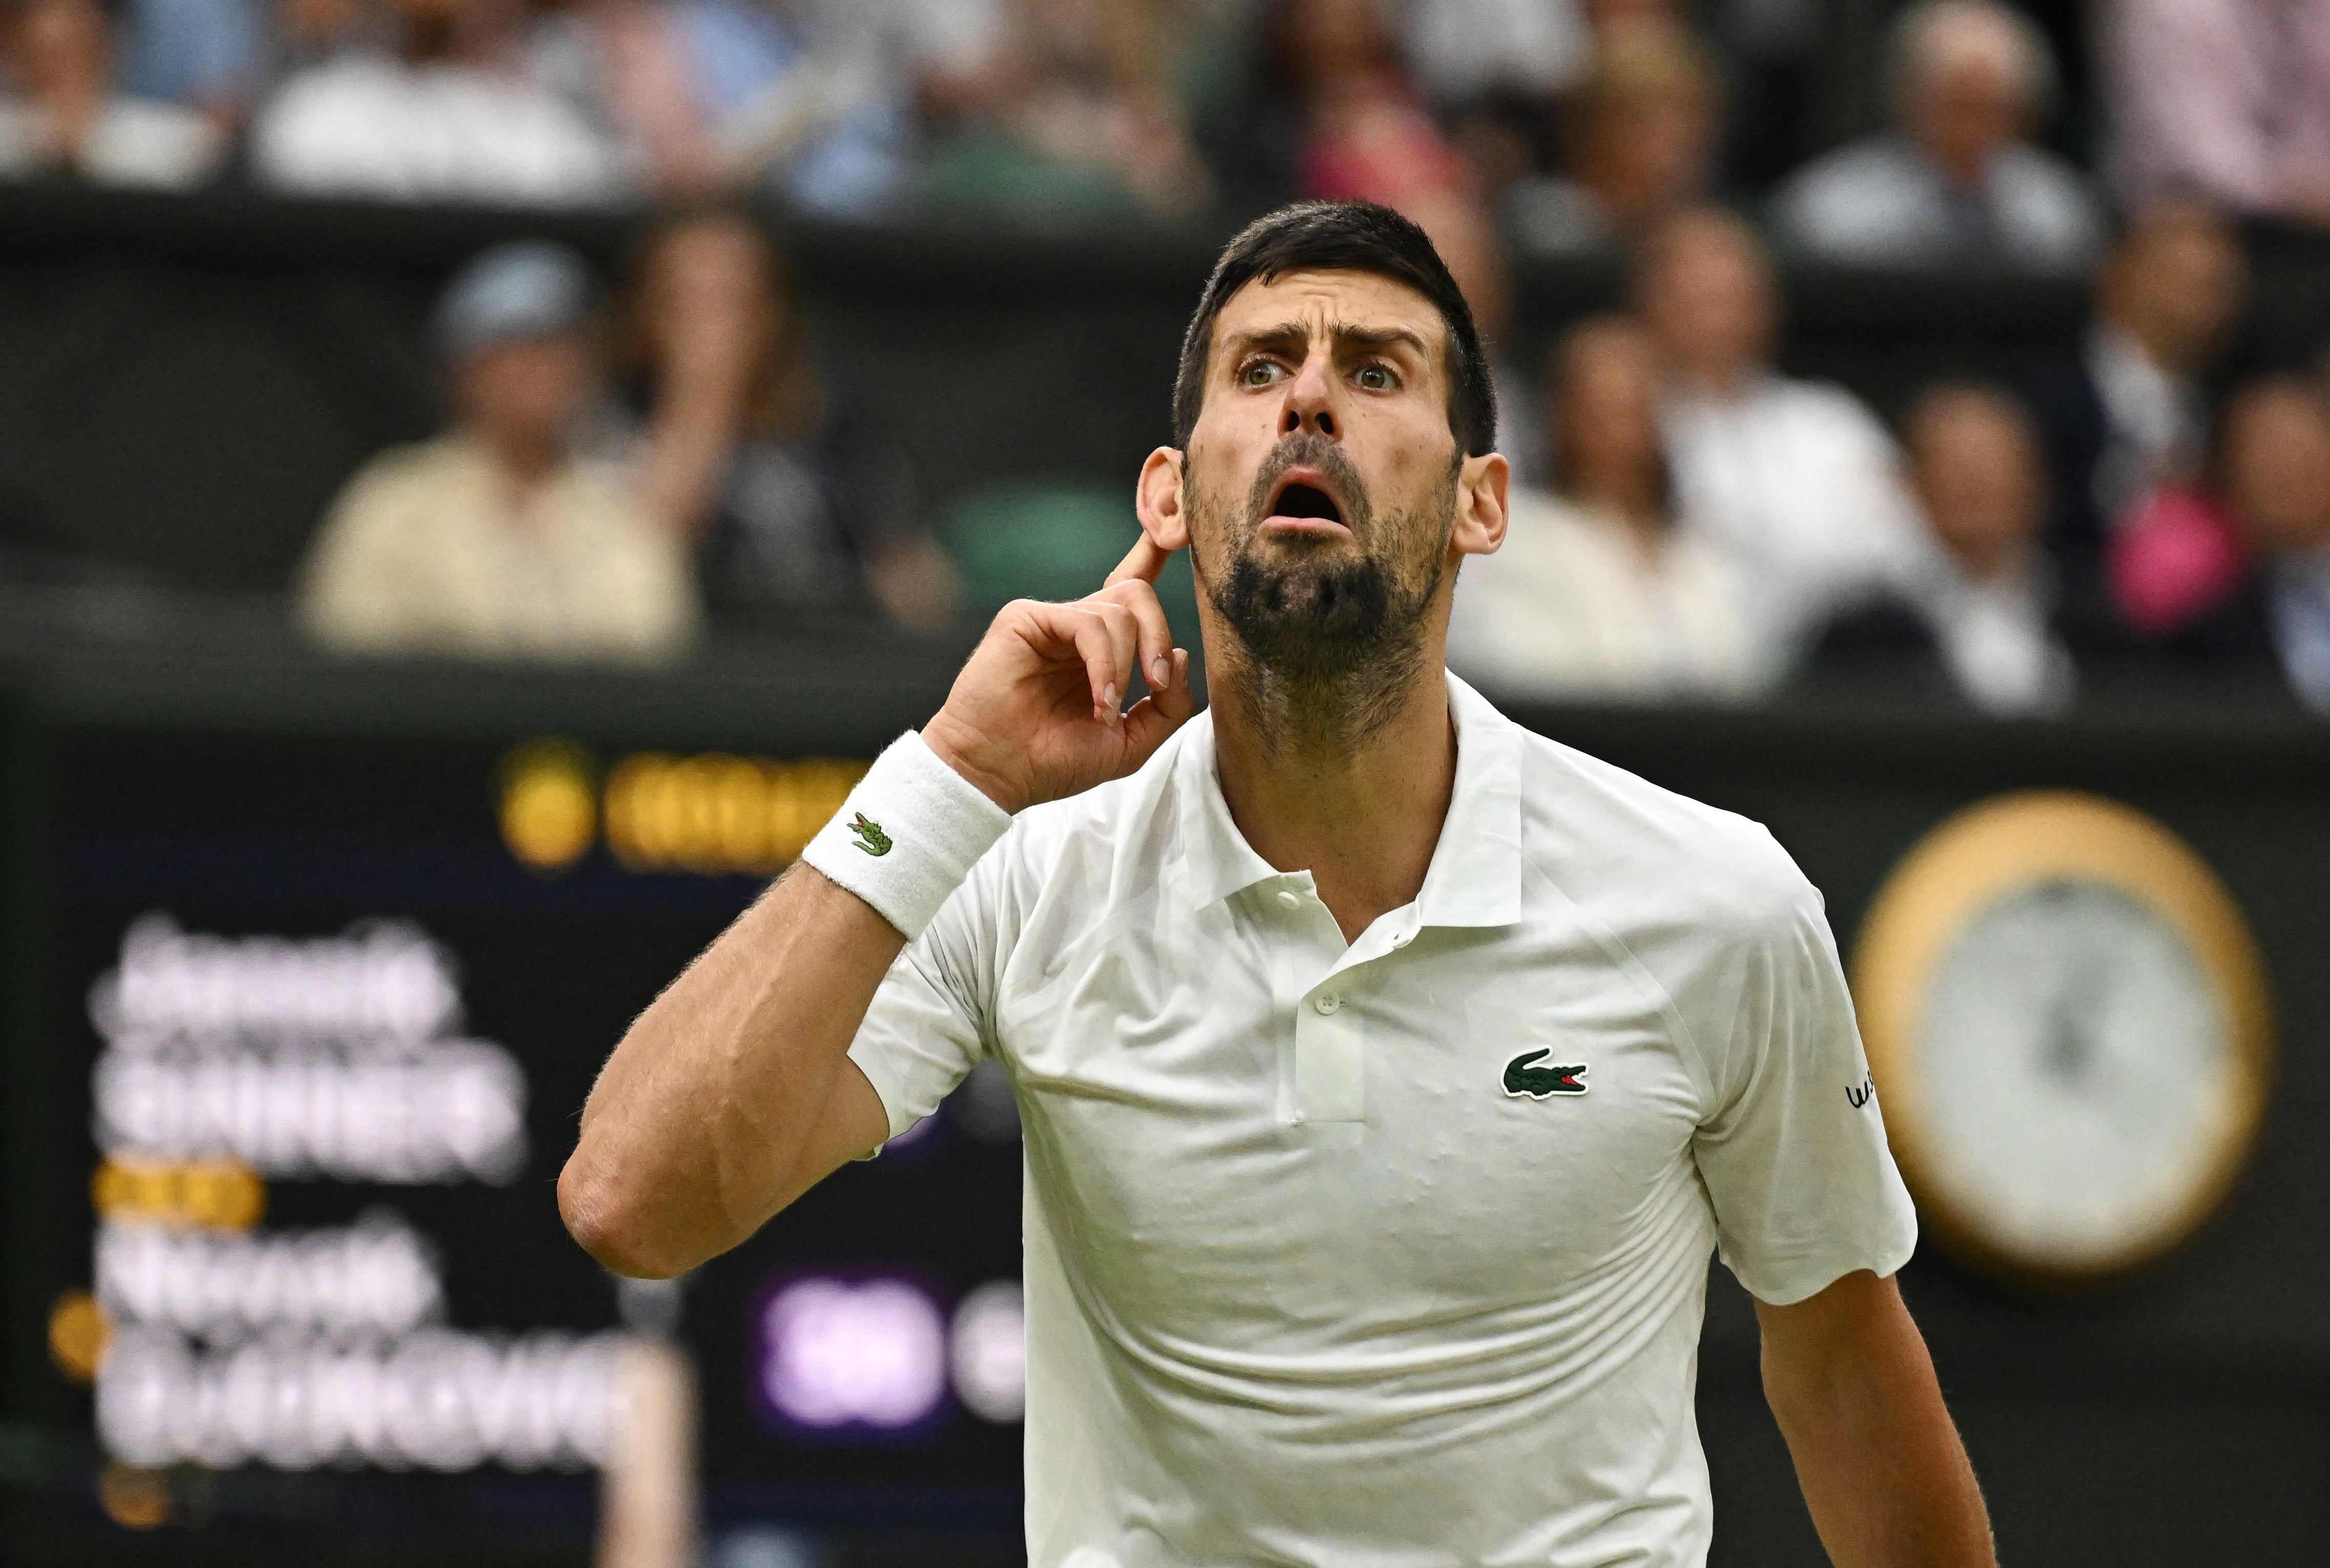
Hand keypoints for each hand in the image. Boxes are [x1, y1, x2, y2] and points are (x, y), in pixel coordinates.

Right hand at [922, 536, 1196, 812]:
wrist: (998, 775)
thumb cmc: (1053, 761)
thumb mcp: (1130, 743)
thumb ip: (1168, 706)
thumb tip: (1180, 655)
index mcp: (1099, 650)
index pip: (1131, 597)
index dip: (1152, 558)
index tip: (1174, 536)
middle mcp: (1077, 628)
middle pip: (1137, 594)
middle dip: (1160, 635)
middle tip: (1156, 684)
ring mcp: (1051, 620)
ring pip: (1119, 609)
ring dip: (1126, 664)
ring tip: (1107, 708)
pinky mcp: (1025, 618)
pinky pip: (1088, 623)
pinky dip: (1104, 663)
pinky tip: (1099, 698)